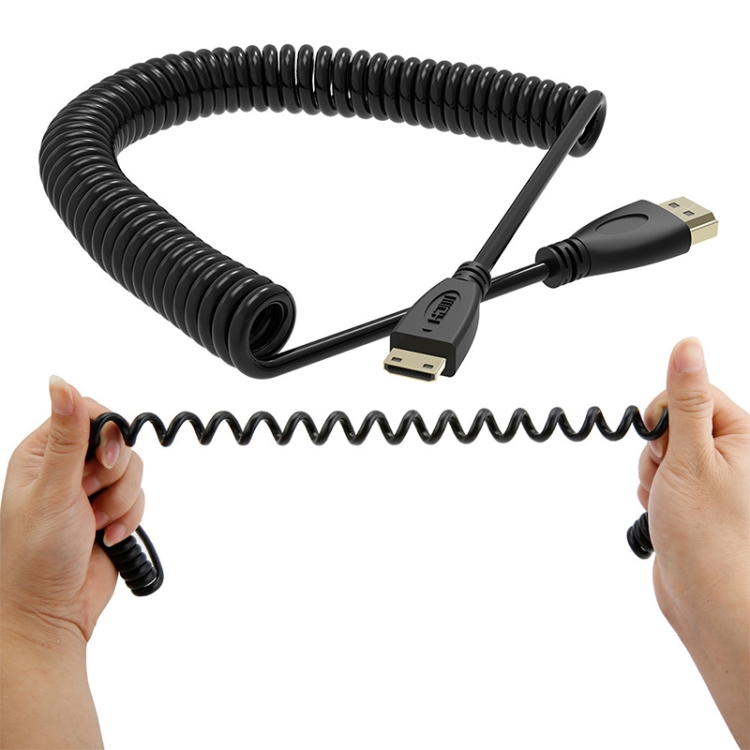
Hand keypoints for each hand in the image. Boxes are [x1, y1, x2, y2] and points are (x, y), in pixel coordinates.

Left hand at [0, 376, 144, 646]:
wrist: (50, 611)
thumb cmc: (33, 555)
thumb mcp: (53, 488)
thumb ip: (68, 435)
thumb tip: (60, 382)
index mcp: (44, 453)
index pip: (90, 414)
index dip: (108, 434)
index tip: (104, 461)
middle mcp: (69, 467)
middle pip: (120, 443)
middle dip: (115, 477)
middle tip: (88, 498)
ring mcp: (92, 490)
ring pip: (135, 472)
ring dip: (122, 502)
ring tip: (96, 525)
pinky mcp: (113, 510)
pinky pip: (141, 497)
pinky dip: (130, 518)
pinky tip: (106, 537)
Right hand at [637, 338, 749, 747]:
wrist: (706, 599)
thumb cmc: (708, 535)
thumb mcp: (690, 456)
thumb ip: (684, 399)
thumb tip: (688, 346)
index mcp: (743, 436)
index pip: (693, 392)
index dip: (666, 414)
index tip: (663, 439)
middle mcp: (731, 453)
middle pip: (672, 422)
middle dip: (657, 449)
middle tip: (669, 478)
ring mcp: (711, 478)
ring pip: (661, 451)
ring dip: (652, 473)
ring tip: (667, 501)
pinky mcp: (693, 498)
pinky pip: (659, 476)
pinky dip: (652, 490)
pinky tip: (663, 511)